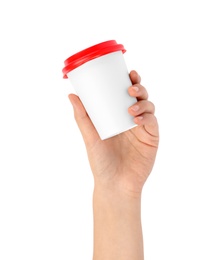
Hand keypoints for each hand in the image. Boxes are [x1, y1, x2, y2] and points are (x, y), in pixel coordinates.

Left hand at [68, 70, 158, 196]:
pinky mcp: (152, 139)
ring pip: (149, 107)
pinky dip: (147, 118)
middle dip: (139, 88)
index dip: (130, 81)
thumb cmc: (101, 162)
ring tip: (130, 108)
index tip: (128, 73)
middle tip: (130, 88)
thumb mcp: (90, 137)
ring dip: (142, 103)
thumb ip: (82, 117)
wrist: (115, 185)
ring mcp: (143, 129)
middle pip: (141, 97)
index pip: (126, 94)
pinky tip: (137, 121)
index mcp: (118, 116)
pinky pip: (153, 123)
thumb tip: (71, 95)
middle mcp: (132, 120)